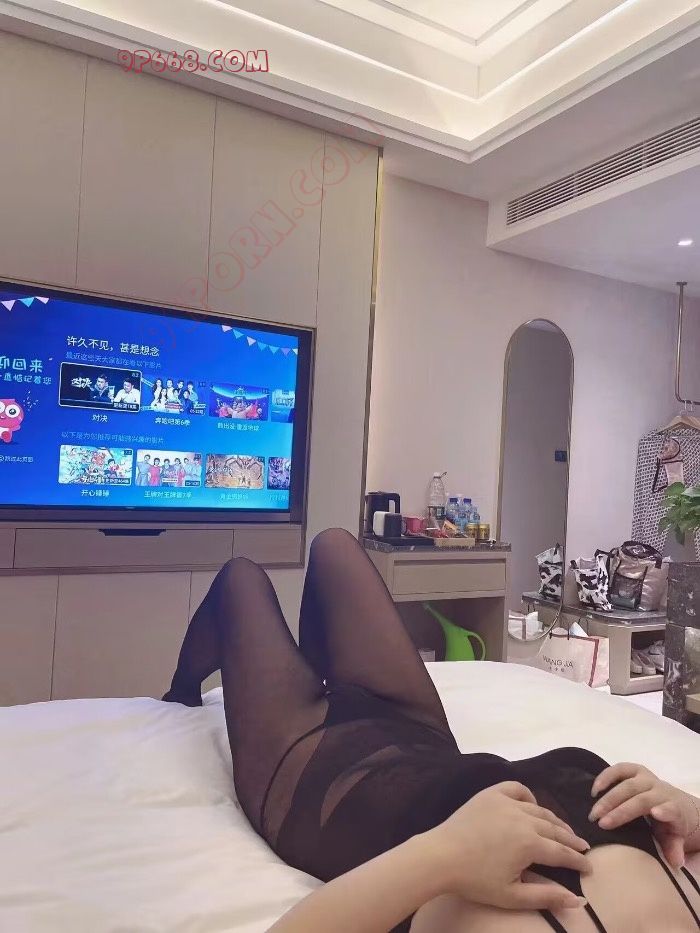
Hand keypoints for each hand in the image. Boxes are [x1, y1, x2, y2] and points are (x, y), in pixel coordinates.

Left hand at [423, 781, 589, 912]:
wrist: (441, 856)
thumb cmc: (476, 880)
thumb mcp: (512, 896)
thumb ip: (547, 897)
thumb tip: (580, 900)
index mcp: (530, 844)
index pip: (562, 853)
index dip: (578, 861)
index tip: (590, 866)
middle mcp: (523, 818)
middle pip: (554, 829)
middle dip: (571, 840)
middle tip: (583, 847)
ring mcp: (506, 802)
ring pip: (539, 810)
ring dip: (554, 820)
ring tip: (563, 829)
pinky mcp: (490, 794)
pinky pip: (516, 789)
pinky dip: (528, 796)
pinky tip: (531, 806)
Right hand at [589, 762, 699, 867]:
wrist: (676, 802)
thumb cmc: (671, 824)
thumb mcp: (675, 838)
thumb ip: (674, 848)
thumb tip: (675, 862)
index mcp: (674, 808)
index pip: (671, 809)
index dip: (665, 810)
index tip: (655, 813)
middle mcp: (661, 791)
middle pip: (641, 798)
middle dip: (620, 810)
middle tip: (601, 824)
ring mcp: (647, 778)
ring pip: (627, 784)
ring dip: (608, 797)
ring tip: (595, 811)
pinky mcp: (636, 770)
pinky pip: (620, 769)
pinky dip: (606, 777)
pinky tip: (595, 790)